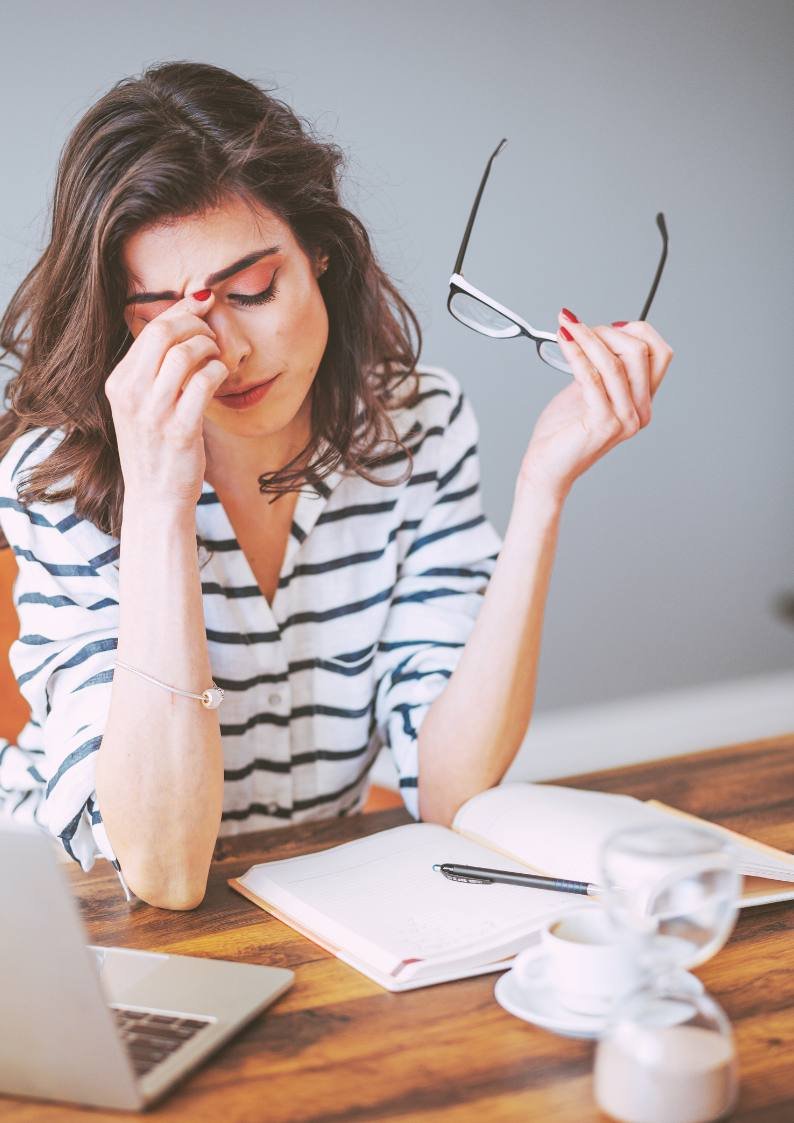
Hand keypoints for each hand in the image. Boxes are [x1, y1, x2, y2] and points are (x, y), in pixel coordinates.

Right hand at [105, 291, 226, 510]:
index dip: (180, 311)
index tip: (201, 306)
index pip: (149, 330)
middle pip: (165, 334)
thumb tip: (180, 324)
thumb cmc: (155, 449)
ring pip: (185, 354)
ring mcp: (154, 412)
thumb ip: (153, 370)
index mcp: (118, 383)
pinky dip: (218, 371)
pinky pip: (204, 382)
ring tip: (217, 357)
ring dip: (210, 347)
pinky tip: (221, 376)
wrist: (155, 498)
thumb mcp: (140, 406)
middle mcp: (131, 395)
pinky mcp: (180, 429)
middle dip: (195, 324)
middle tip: (212, 333)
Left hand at [516, 310, 674, 502]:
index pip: (659, 353)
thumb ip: (602, 366)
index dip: (635, 331)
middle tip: (578, 328)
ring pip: (615, 362)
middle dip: (607, 331)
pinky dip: (576, 353)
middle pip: (640, 352)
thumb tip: (603, 332)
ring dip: (588, 338)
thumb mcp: (588, 390)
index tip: (604, 326)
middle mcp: (639, 411)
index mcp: (642, 402)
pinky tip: (564, 341)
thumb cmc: (563, 433)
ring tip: (566, 327)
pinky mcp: (603, 423)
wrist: (546, 468)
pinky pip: (592, 377)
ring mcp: (624, 419)